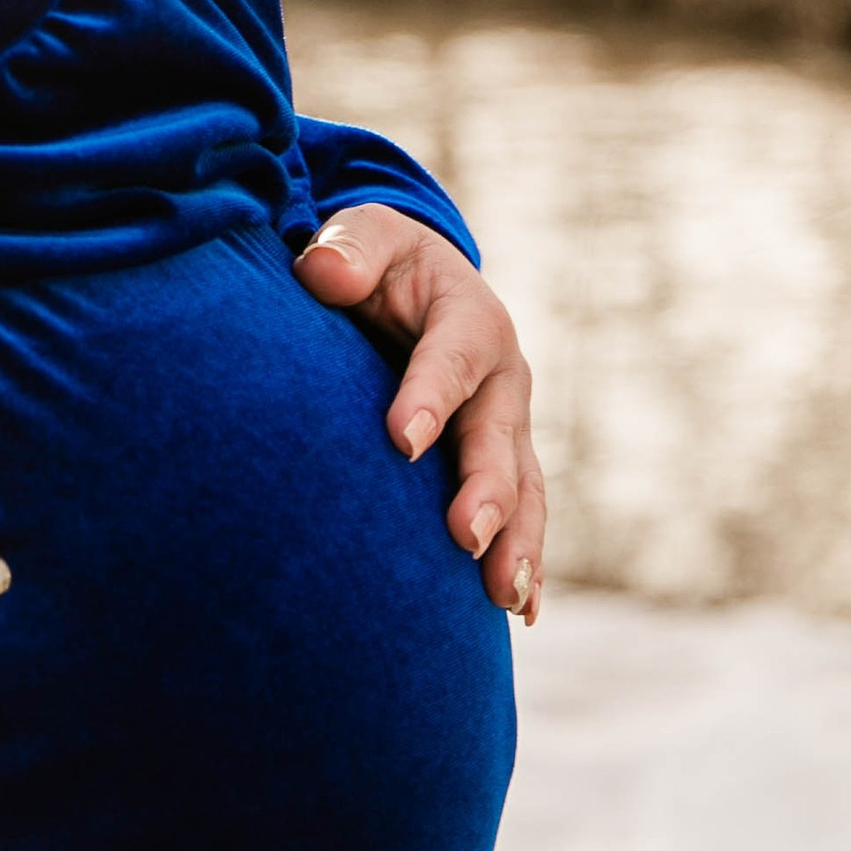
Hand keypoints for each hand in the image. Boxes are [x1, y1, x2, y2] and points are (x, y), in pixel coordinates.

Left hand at [294, 208, 547, 624]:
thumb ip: (346, 250)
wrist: (415, 281)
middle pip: (498, 437)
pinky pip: (523, 516)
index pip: (451, 358)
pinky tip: (522, 613)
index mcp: (469, 317)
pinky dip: (526, 562)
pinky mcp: (501, 462)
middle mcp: (502, 377)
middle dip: (486, 490)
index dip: (430, 396)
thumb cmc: (378, 260)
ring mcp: (508, 425)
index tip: (401, 442)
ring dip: (518, 543)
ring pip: (523, 488)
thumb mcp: (362, 237)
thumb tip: (324, 273)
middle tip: (464, 537)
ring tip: (505, 598)